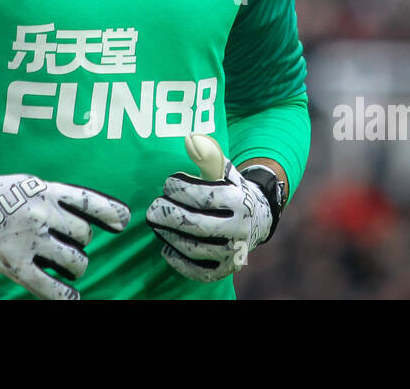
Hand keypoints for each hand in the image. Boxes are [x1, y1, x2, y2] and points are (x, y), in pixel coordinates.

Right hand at [0, 171, 130, 299]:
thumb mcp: (27, 182)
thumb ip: (53, 196)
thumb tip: (82, 213)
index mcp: (46, 191)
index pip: (89, 201)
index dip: (111, 212)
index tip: (123, 222)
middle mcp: (43, 214)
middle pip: (85, 235)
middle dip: (83, 243)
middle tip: (71, 246)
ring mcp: (29, 241)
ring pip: (75, 261)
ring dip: (77, 266)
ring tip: (70, 266)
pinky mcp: (15, 265)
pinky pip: (50, 287)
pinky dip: (66, 296)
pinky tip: (71, 297)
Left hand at [145, 134, 272, 282]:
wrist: (256, 218)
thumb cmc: (229, 189)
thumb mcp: (223, 169)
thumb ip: (206, 153)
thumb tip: (190, 139)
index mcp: (239, 201)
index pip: (206, 196)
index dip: (182, 188)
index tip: (168, 183)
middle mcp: (239, 229)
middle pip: (198, 225)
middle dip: (171, 215)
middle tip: (153, 207)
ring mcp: (232, 253)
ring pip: (195, 248)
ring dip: (170, 235)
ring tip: (156, 223)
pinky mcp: (224, 270)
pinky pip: (198, 271)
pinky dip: (178, 261)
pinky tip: (165, 247)